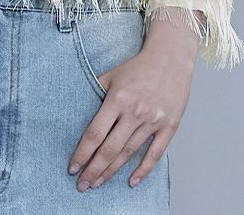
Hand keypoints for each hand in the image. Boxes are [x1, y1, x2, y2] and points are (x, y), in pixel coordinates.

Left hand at [67, 40, 195, 191]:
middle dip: (94, 169)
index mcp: (118, 99)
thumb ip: (96, 92)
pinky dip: (143, 170)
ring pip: (129, 153)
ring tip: (98, 183)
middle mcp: (135, 111)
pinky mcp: (169, 126)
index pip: (95, 133)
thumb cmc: (138, 67)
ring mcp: (153, 120)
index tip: (73, 166)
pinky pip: (155, 154)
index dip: (82, 153)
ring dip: (112, 171)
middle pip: (110, 149)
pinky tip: (132, 181)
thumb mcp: (112, 74)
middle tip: (82, 185)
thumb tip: (79, 112)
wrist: (170, 59)